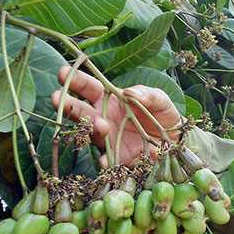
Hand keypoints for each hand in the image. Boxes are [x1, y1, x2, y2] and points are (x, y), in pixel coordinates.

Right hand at [51, 65, 181, 166]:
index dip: (76, 80)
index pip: (89, 88)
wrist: (176, 141)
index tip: (64, 72)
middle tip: (57, 98)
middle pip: (81, 111)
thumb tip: (129, 93)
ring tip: (100, 124)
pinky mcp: (119, 158)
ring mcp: (109, 139)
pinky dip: (106, 161)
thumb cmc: (162, 114)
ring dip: (93, 129)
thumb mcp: (160, 99)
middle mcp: (104, 119)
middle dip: (68, 105)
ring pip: (94, 134)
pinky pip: (109, 160)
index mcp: (110, 100)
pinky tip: (106, 161)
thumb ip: (147, 94)